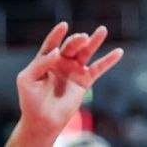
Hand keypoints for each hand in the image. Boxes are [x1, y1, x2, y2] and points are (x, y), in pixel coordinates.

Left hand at [15, 22, 124, 138]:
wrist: (42, 121)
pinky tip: (118, 52)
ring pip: (86, 52)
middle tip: (82, 37)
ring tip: (102, 30)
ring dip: (94, 41)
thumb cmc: (30, 100)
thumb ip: (40, 63)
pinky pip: (98, 68)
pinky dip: (108, 60)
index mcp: (46, 59)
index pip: (52, 43)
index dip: (57, 34)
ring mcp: (74, 70)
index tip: (63, 26)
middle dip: (76, 40)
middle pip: (71, 46)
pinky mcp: (84, 80)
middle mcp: (62, 61)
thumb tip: (56, 52)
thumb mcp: (28, 79)